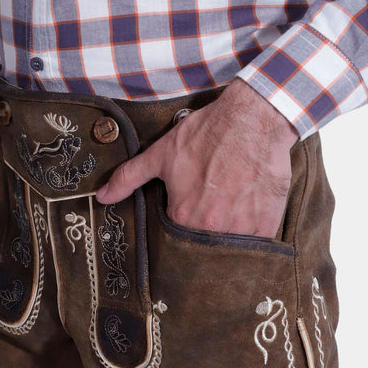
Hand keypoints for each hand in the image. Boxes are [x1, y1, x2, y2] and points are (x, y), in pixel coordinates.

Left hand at [97, 80, 298, 237]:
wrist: (254, 119)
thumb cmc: (207, 133)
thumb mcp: (161, 153)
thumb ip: (128, 178)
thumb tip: (101, 196)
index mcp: (182, 215)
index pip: (175, 238)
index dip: (180, 225)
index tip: (189, 212)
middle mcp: (210, 228)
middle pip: (203, 246)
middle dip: (203, 235)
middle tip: (211, 210)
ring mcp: (241, 228)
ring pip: (229, 248)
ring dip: (227, 235)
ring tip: (230, 209)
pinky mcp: (266, 223)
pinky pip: (256, 243)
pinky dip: (252, 233)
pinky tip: (248, 211)